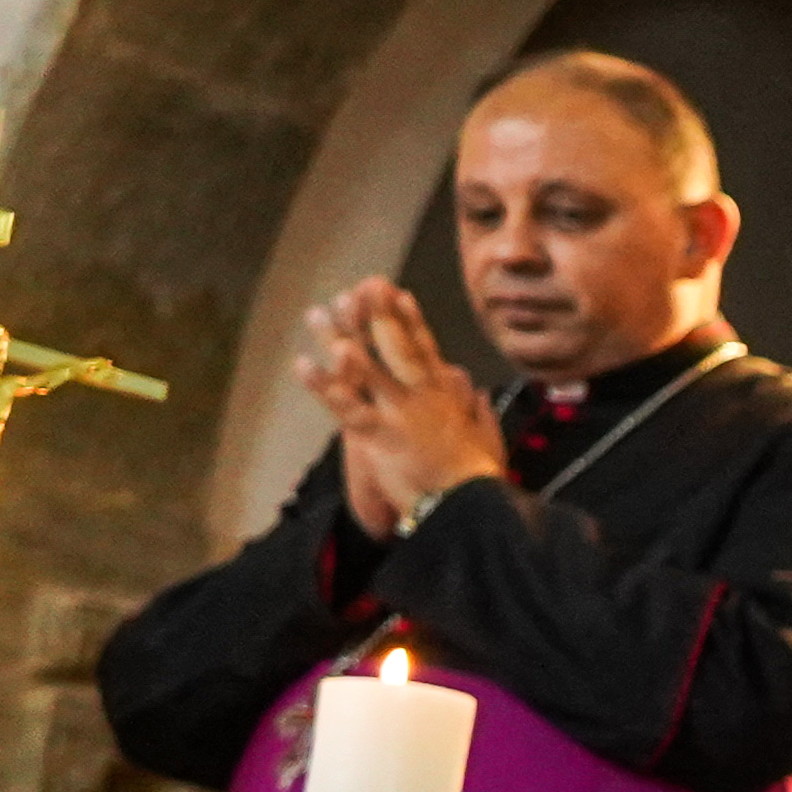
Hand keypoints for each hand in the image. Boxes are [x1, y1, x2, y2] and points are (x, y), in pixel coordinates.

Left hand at [296, 280, 505, 536]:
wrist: (468, 507)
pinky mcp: (379, 435)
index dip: (410, 319)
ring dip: (337, 338)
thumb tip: (473, 388)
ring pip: (364, 368)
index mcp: (444, 396)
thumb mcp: (487, 438)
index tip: (398, 293)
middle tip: (360, 285)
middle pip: (395, 346)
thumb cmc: (477, 478)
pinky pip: (346, 405)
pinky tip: (303, 364)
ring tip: (318, 313)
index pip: (425, 348)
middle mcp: (421, 396)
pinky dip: (323, 384)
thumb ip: (479, 410)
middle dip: (377, 313)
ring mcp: (399, 413)